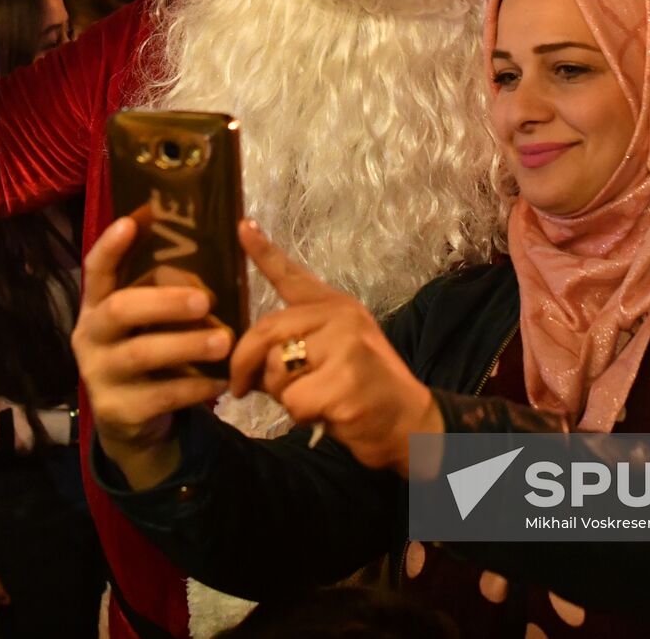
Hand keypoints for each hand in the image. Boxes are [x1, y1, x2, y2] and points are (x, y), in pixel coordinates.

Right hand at [71, 217, 232, 487]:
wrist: (131, 422)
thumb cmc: (149, 354)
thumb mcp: (148, 323)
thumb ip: (164, 293)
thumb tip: (213, 246)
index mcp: (97, 307)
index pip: (95, 269)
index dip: (111, 246)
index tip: (132, 221)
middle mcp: (90, 336)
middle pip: (120, 309)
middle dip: (164, 301)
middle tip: (205, 300)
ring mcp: (99, 375)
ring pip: (142, 354)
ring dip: (187, 345)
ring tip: (225, 341)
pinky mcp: (118, 410)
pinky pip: (161, 395)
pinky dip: (196, 387)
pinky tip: (222, 382)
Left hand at [228, 222, 441, 476]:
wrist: (411, 422)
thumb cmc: (364, 392)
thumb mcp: (332, 357)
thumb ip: (291, 349)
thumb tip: (243, 363)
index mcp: (337, 308)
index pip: (293, 277)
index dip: (263, 253)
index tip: (242, 226)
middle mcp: (341, 318)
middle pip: (267, 331)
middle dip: (243, 363)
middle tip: (239, 388)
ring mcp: (346, 347)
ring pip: (276, 370)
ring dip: (281, 396)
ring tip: (313, 399)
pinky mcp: (345, 382)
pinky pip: (294, 401)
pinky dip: (302, 416)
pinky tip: (328, 414)